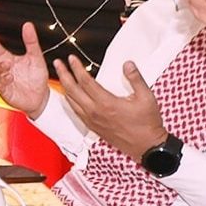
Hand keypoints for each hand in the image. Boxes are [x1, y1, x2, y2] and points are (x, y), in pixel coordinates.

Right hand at [0, 23, 51, 117]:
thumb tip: (28, 25)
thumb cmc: (36, 77)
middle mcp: (2, 68)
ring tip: (6, 64)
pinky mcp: (5, 91)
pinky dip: (3, 80)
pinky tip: (9, 76)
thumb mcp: (36, 57)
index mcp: (7, 58)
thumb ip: (31, 41)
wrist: (42, 97)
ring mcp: (2, 80)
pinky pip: (0, 85)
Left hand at [53, 56, 167, 160]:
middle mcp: (95, 112)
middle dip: (63, 74)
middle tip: (57, 63)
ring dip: (64, 86)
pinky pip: (75, 111)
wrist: (147, 147)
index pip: (85, 81)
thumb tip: (128, 64)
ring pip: (71, 101)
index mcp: (106, 103)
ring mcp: (92, 120)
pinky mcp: (92, 127)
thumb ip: (136, 78)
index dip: (77, 68)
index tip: (71, 58)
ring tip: (61, 75)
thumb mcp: (146, 98)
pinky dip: (69, 100)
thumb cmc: (147, 123)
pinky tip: (69, 95)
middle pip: (72, 90)